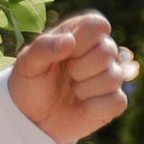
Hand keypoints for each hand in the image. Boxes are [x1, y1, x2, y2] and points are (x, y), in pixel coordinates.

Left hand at [8, 10, 137, 143]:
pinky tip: (82, 106)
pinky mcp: (114, 101)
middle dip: (79, 68)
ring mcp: (110, 76)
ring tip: (72, 90)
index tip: (65, 53)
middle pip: (107, 51)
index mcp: (80, 34)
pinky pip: (116, 101)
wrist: (31, 118)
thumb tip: (70, 41)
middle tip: (66, 75)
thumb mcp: (26, 64)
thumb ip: (44, 47)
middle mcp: (100, 51)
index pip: (97, 25)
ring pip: (113, 77)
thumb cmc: (30, 83)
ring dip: (84, 89)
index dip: (81, 41)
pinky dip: (94, 107)